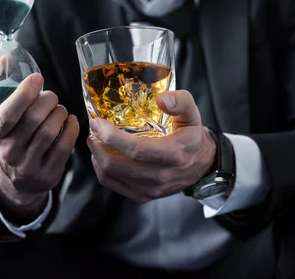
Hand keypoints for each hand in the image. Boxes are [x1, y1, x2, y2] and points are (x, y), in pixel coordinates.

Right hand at [0, 73, 78, 221]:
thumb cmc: (13, 142)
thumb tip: (21, 68)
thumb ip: (11, 100)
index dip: (23, 94)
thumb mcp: (2, 125)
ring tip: (59, 110)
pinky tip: (70, 121)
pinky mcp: (47, 174)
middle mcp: (8, 152)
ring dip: (59, 113)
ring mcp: (28, 166)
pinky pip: (64, 146)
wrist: (16, 181)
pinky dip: (71, 129)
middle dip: (47, 101)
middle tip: (51, 97)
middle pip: (32, 119)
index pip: (7, 114)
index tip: (36, 79)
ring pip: (49, 131)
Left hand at [87, 90, 215, 203]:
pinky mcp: (143, 196)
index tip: (97, 122)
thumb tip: (161, 99)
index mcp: (173, 154)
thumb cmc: (192, 137)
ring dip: (97, 156)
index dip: (111, 137)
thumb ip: (181, 101)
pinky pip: (112, 185)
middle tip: (92, 129)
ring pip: (111, 175)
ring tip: (95, 140)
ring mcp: (150, 189)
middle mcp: (160, 175)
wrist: (202, 166)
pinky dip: (101, 170)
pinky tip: (101, 157)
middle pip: (117, 164)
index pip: (136, 149)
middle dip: (98, 145)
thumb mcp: (193, 114)